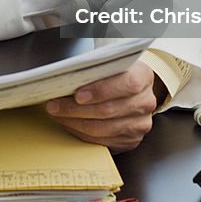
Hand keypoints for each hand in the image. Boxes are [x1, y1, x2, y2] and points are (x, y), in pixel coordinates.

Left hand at [45, 61, 161, 151]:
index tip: (77, 94)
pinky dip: (81, 133)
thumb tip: (68, 65)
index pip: (126, 84)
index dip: (101, 90)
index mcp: (143, 76)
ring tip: (57, 114)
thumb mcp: (110, 60)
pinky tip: (68, 124)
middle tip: (54, 105)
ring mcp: (140, 124)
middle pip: (108, 110)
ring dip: (74, 123)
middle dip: (75, 109)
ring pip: (103, 128)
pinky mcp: (131, 140)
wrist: (133, 89)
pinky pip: (102, 141)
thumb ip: (95, 62)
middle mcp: (145, 102)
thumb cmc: (116, 72)